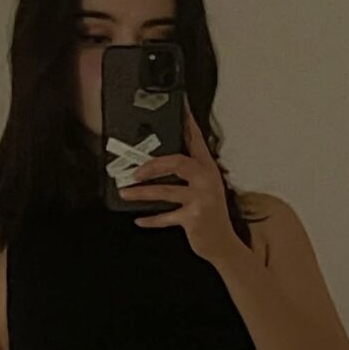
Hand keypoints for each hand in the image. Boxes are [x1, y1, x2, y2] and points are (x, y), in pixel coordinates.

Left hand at [119, 94, 245, 266]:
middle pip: (177, 162)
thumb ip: (187, 175)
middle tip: (134, 171)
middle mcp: (207, 180)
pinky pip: (166, 217)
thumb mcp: (203, 189)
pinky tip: (139, 219)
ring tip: (125, 193)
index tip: (179, 104)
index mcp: (208, 168)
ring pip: (166, 191)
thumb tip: (157, 164)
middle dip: (152, 165)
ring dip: (142, 193)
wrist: (223, 245)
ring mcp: (201, 199)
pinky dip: (151, 220)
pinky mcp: (194, 218)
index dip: (186, 121)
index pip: (196, 139)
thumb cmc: (209, 215)